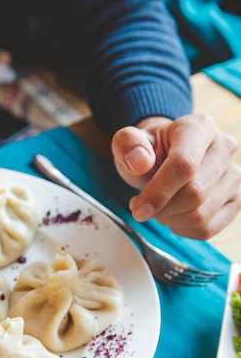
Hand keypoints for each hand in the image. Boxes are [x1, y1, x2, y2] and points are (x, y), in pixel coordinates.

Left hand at [111, 114, 240, 238]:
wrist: (163, 158)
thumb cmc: (147, 151)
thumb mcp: (128, 143)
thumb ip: (127, 145)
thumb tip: (139, 162)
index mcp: (198, 128)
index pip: (184, 164)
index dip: (159, 192)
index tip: (137, 209)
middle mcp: (224, 148)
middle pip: (194, 194)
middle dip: (161, 209)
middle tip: (141, 206)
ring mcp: (234, 176)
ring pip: (200, 216)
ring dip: (170, 220)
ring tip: (157, 208)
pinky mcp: (236, 200)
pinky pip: (207, 229)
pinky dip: (182, 229)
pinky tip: (172, 216)